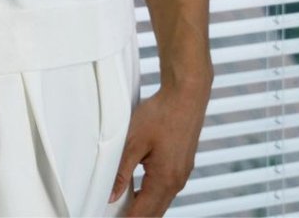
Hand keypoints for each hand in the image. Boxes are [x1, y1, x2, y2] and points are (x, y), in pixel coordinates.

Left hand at [109, 84, 209, 216]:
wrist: (187, 93)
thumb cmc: (164, 112)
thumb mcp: (134, 141)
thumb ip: (122, 172)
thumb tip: (112, 195)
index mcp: (164, 179)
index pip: (141, 214)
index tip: (111, 217)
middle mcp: (177, 181)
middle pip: (154, 213)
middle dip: (135, 217)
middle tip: (116, 214)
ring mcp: (183, 173)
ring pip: (161, 203)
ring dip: (144, 208)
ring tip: (124, 205)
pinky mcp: (184, 165)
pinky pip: (167, 190)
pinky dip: (153, 196)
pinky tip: (140, 190)